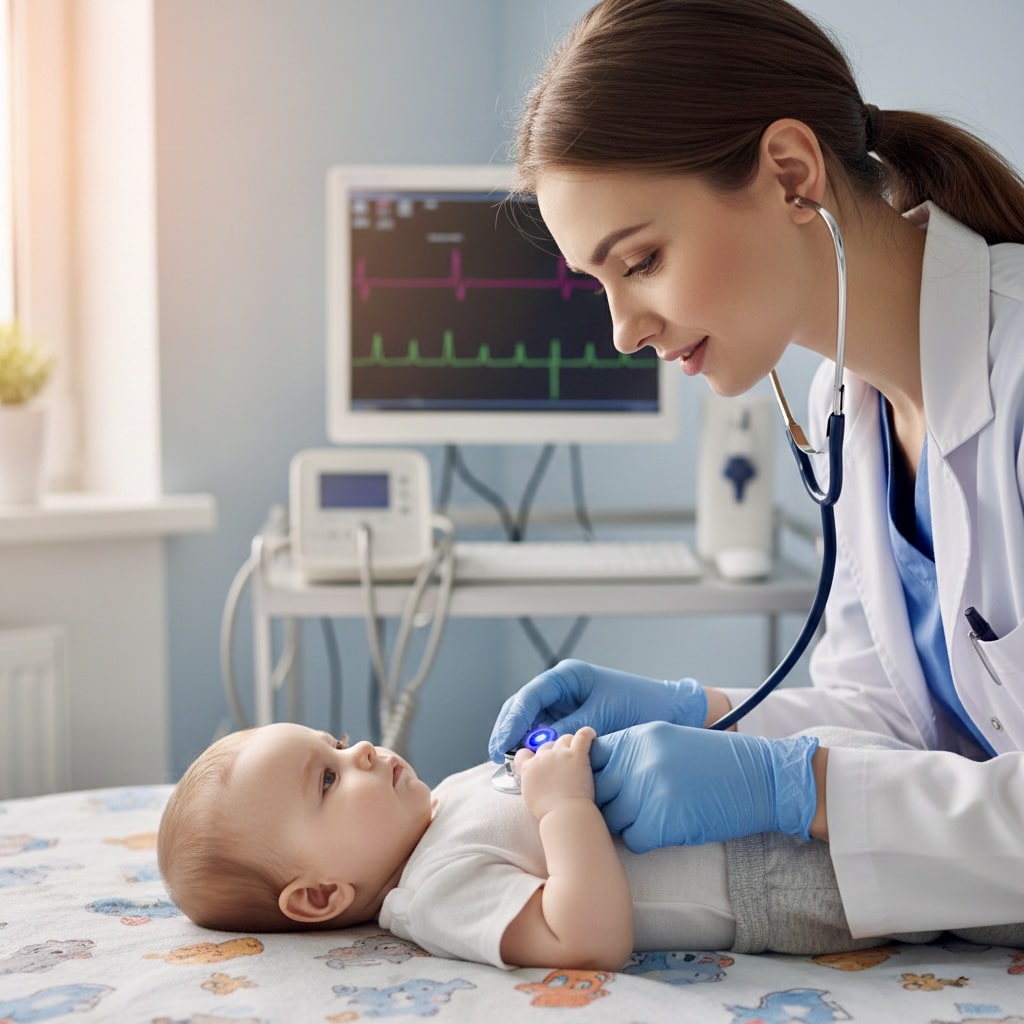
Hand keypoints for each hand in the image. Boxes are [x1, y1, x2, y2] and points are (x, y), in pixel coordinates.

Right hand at [488, 659, 707, 762]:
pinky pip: (547, 733)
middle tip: (498, 756)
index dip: (512, 720)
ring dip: (520, 741)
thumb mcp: (602, 719)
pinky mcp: (573, 721)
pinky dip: (537, 748)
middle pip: (524, 708)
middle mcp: (563, 688)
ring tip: (509, 764)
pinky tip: (530, 765)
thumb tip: (539, 746)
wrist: (670, 712)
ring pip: (532, 722)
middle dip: (509, 731)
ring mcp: (567, 704)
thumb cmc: (640, 706)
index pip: (530, 696)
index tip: (503, 743)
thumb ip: (570, 730)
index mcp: (568, 677)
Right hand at [515, 727, 595, 821]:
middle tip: (562, 763)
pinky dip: (587, 733)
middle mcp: (542, 757)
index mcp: (528, 768)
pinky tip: (591, 734)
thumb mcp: (531, 797)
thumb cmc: (548, 812)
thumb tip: (537, 781)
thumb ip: (531, 783)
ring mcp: (559, 754)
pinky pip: (582, 736)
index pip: (523, 754)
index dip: (531, 756)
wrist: (564, 814)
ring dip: (569, 743)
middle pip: (546, 746)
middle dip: (552, 751)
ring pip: (564, 739)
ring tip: (576, 750)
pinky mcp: (576, 755)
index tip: (538, 761)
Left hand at [589, 722, 818, 852]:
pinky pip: (633, 839)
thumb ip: (632, 753)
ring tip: (651, 817)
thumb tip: (595, 775)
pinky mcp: (663, 821)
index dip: (593, 776)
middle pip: (596, 790)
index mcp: (638, 738)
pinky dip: (645, 839)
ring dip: (626, 823)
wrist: (761, 778)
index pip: (591, 758)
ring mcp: (649, 790)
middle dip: (606, 803)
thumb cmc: (714, 762)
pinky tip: (665, 829)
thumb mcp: (668, 741)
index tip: (604, 787)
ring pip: (611, 818)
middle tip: (627, 808)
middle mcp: (638, 760)